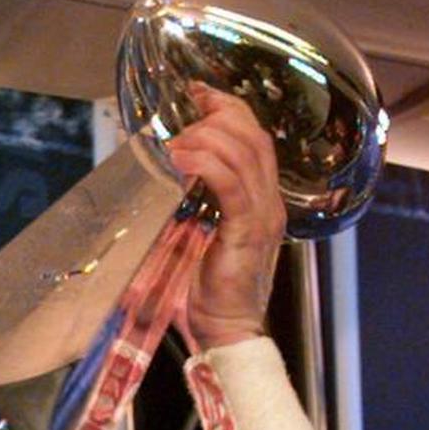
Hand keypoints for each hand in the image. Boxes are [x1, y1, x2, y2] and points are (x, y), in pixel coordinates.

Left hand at [168, 85, 285, 350]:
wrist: (227, 335)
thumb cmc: (208, 296)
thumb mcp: (198, 240)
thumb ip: (192, 209)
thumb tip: (160, 183)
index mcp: (261, 202)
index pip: (254, 140)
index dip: (229, 110)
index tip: (199, 95)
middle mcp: (268, 203)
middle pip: (252, 137)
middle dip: (219, 113)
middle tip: (188, 108)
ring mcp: (262, 217)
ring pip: (243, 154)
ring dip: (206, 138)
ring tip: (176, 142)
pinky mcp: (247, 233)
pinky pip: (232, 185)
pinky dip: (206, 164)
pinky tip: (181, 160)